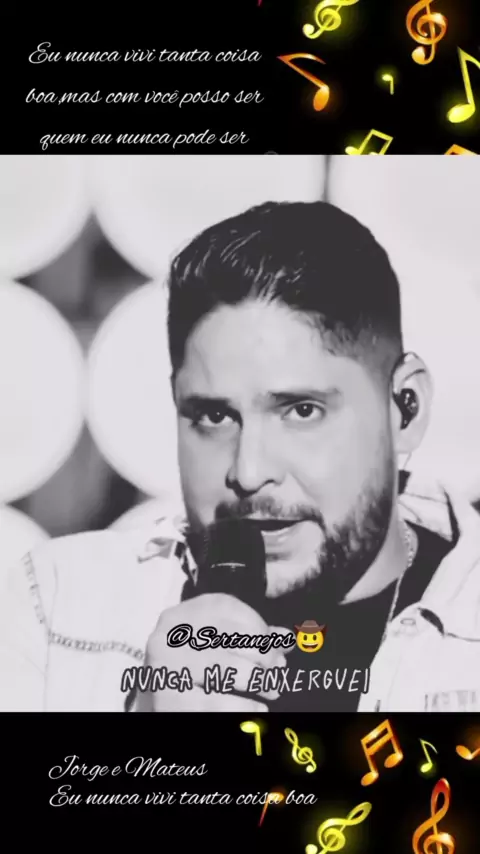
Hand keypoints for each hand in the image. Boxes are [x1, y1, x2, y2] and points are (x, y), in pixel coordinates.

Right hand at [136, 593, 291, 711]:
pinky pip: (221, 703)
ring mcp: (170, 666)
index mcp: (184, 613)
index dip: (260, 628)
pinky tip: (257, 708)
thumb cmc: (193, 666)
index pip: (228, 607)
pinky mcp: (171, 699)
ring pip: (230, 669)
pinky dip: (247, 707)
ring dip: (260, 682)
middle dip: (265, 657)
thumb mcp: (216, 643)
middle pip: (233, 637)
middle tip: (276, 673)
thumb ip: (251, 636)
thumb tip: (286, 638)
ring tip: (271, 691)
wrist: (156, 700)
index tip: (276, 649)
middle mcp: (173, 635)